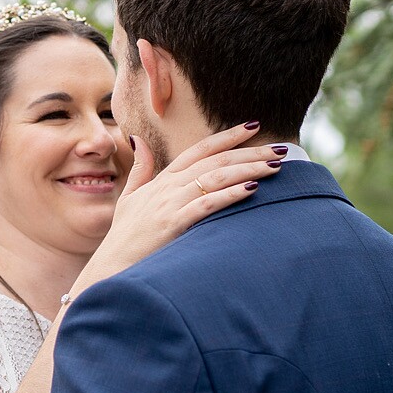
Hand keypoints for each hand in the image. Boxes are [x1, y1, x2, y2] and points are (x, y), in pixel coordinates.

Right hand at [78, 122, 288, 285]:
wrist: (112, 266)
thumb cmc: (124, 236)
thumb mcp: (130, 197)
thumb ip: (141, 168)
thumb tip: (138, 139)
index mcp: (163, 179)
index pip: (200, 149)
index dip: (228, 136)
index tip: (253, 126)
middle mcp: (169, 186)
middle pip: (216, 160)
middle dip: (250, 152)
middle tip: (280, 149)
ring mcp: (171, 203)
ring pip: (216, 177)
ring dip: (248, 169)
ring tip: (275, 166)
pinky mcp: (174, 223)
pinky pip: (208, 204)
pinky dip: (231, 194)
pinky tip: (252, 190)